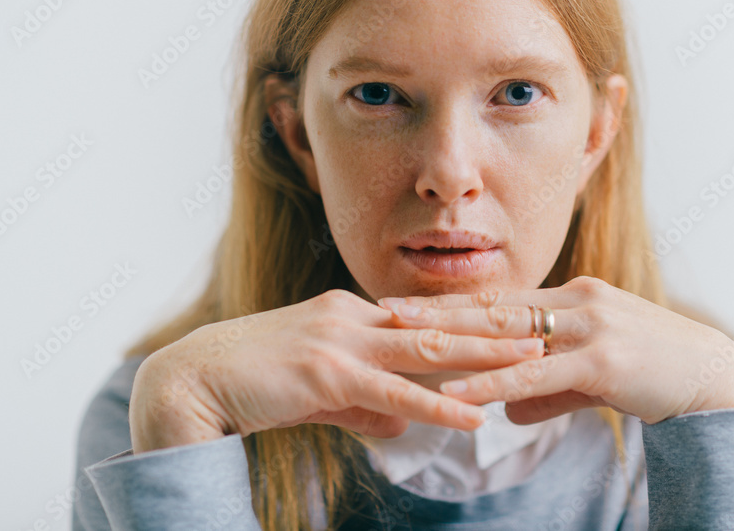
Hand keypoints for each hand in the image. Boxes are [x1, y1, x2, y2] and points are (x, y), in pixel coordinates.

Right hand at [128, 289, 545, 452]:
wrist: (191, 381)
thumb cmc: (252, 383)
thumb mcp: (318, 391)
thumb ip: (362, 401)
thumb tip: (400, 419)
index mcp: (350, 313)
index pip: (422, 319)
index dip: (470, 323)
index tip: (513, 324)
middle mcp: (351, 315)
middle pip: (436, 324)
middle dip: (493, 328)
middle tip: (543, 328)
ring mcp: (340, 339)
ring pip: (426, 349)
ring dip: (482, 356)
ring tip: (529, 359)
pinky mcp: (326, 371)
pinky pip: (394, 391)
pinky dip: (437, 405)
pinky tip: (473, 414)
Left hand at [378, 276, 733, 425]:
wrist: (721, 382)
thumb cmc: (659, 375)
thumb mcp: (596, 379)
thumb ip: (551, 391)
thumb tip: (509, 411)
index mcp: (576, 298)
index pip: (501, 299)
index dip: (453, 302)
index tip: (411, 304)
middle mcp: (579, 301)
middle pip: (493, 306)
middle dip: (437, 310)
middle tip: (387, 311)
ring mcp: (591, 327)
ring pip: (507, 334)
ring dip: (453, 340)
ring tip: (406, 344)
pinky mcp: (603, 360)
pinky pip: (534, 374)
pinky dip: (491, 382)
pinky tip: (457, 391)